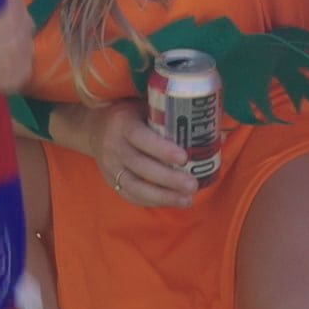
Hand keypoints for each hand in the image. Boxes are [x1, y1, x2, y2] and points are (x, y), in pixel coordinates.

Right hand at [65, 100, 197, 207]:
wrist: (92, 128)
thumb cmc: (129, 114)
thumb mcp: (143, 106)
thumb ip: (170, 116)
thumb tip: (215, 132)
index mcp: (123, 123)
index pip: (141, 138)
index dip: (162, 149)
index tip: (184, 158)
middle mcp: (113, 146)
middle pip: (141, 166)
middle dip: (168, 179)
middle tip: (193, 185)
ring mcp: (110, 166)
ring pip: (134, 186)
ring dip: (162, 196)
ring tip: (187, 199)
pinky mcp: (110, 180)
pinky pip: (130, 195)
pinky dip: (151, 201)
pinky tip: (171, 202)